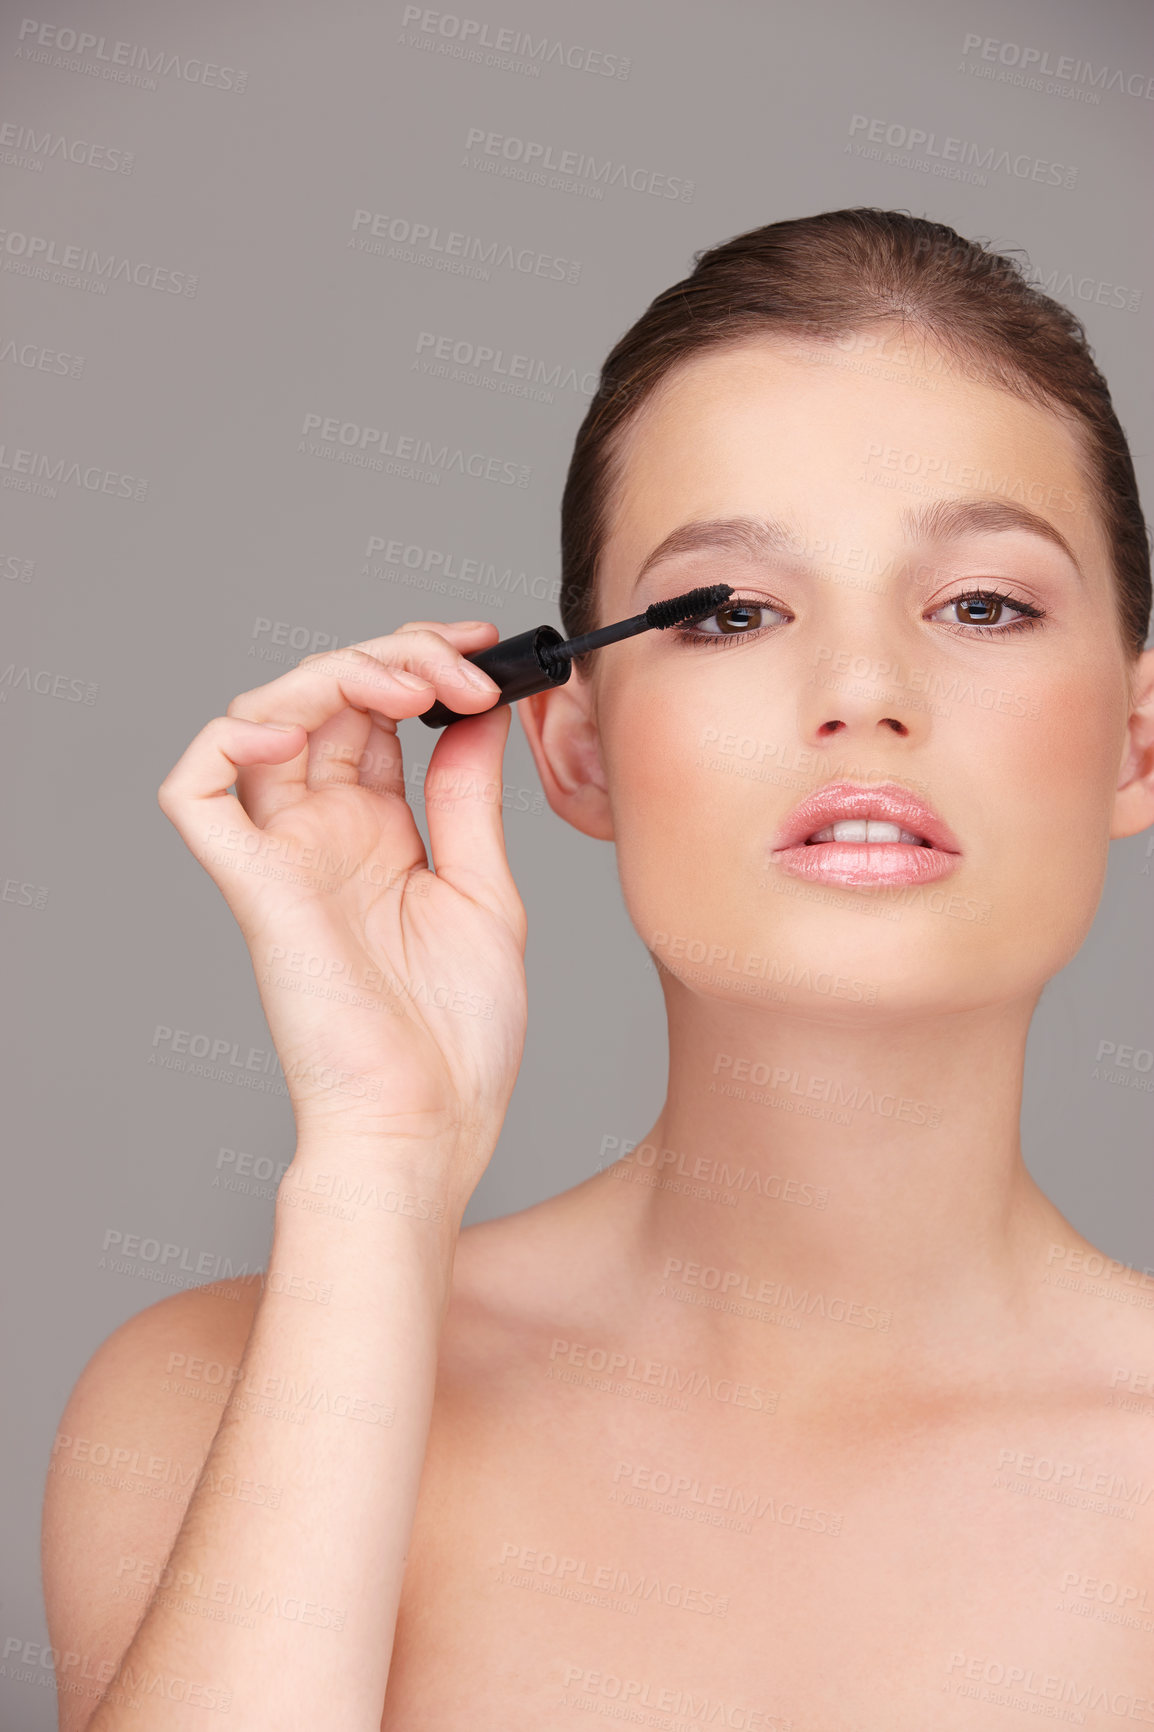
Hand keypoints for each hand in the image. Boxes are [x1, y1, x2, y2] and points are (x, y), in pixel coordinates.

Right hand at [157, 621, 528, 1202]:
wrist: (429, 1124)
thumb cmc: (458, 1035)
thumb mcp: (483, 890)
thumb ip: (470, 798)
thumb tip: (479, 713)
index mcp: (377, 832)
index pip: (375, 710)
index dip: (420, 662)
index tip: (487, 649)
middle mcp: (323, 833)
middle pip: (325, 697)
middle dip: (395, 655)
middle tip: (463, 667)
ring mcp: (283, 854)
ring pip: (265, 717)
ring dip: (335, 673)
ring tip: (413, 686)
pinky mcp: (253, 885)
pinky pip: (198, 790)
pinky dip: (234, 737)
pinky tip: (303, 723)